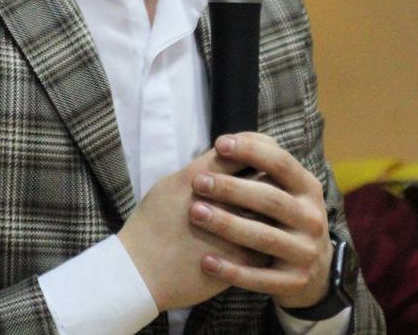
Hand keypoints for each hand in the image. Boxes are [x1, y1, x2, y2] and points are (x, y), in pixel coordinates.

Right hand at [117, 147, 268, 310]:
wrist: (140, 273)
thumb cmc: (150, 226)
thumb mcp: (171, 185)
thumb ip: (202, 170)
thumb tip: (227, 158)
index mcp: (201, 177)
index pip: (246, 150)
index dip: (258, 146)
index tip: (262, 148)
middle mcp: (222, 201)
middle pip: (266, 179)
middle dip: (273, 177)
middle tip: (274, 178)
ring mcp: (235, 231)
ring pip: (273, 213)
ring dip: (277, 209)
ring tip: (275, 208)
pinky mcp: (241, 260)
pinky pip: (269, 244)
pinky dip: (271, 238)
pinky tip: (269, 237)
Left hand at [187, 133, 332, 308]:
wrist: (314, 270)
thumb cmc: (285, 218)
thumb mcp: (284, 190)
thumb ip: (262, 168)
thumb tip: (226, 142)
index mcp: (309, 189)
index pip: (282, 163)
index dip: (252, 151)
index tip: (219, 143)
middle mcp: (312, 219)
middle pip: (270, 199)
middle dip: (231, 189)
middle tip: (198, 182)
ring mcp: (305, 252)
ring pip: (263, 237)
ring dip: (227, 225)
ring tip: (195, 213)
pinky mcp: (295, 282)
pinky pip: (259, 277)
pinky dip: (231, 270)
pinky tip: (206, 261)